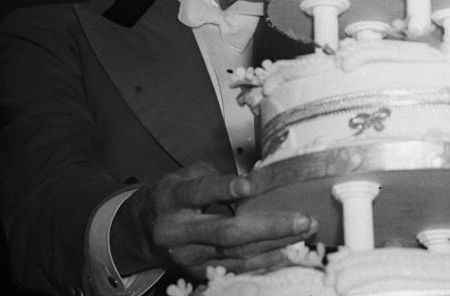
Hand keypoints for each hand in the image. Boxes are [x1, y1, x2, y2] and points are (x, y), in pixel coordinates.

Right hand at [114, 162, 317, 278]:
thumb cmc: (175, 195)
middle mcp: (177, 232)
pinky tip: (290, 252)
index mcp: (171, 199)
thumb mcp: (187, 176)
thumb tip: (258, 180)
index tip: (249, 186)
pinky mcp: (198, 272)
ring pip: (236, 254)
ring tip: (306, 232)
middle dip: (268, 227)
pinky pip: (237, 269)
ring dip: (276, 245)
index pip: (197, 192)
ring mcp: (188, 257)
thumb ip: (217, 177)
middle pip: (225, 232)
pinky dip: (266, 261)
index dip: (223, 188)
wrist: (144, 230)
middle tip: (303, 219)